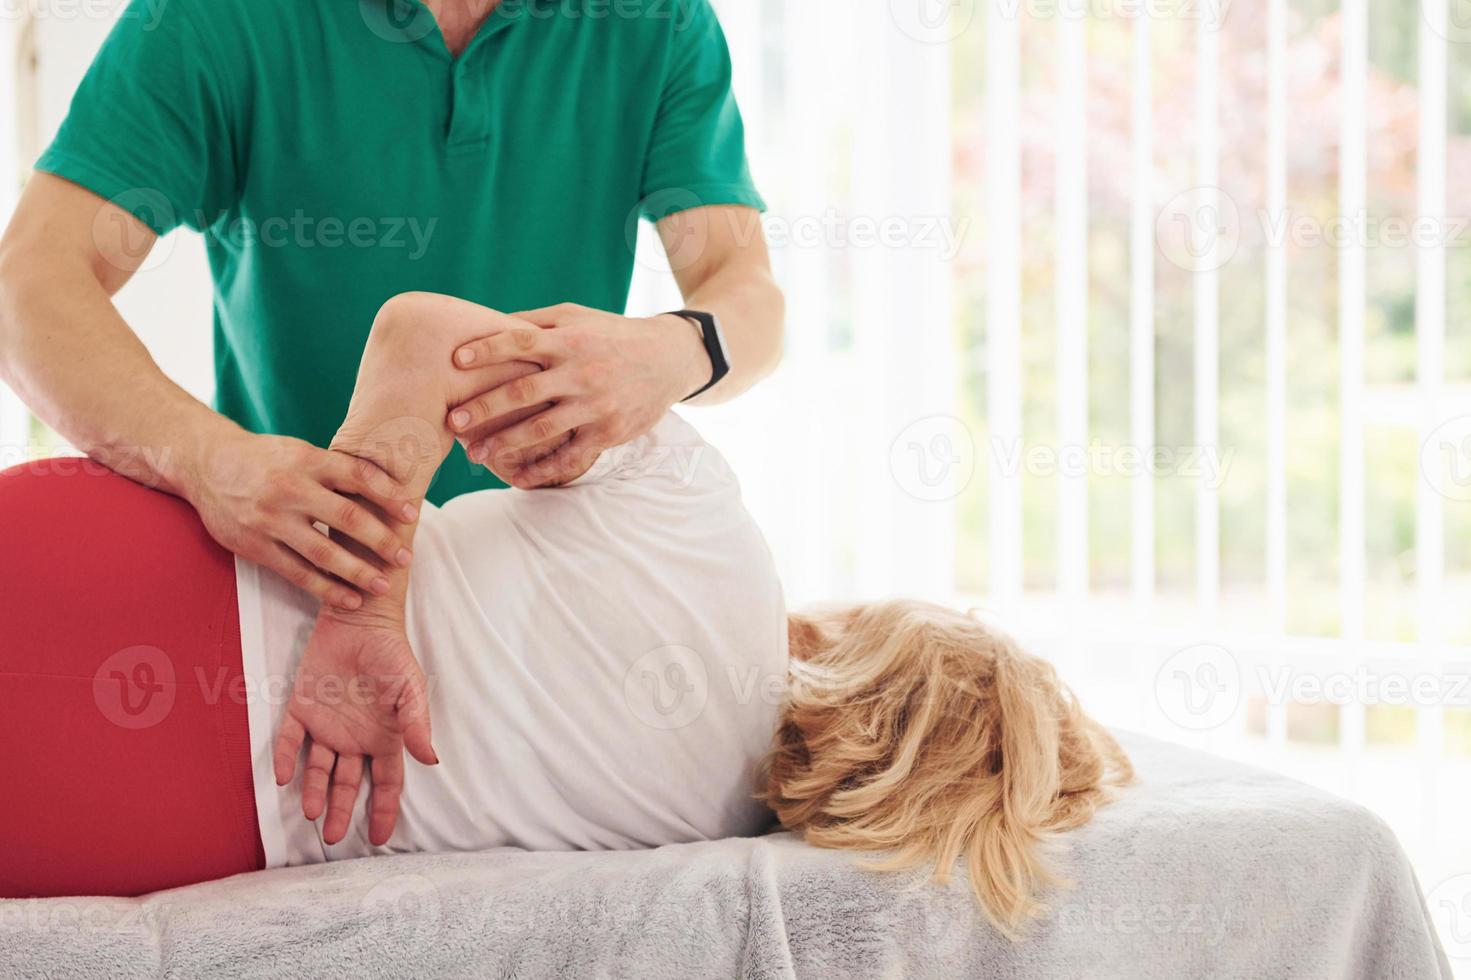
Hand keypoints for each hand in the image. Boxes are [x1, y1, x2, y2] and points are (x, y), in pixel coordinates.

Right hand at [183, 430, 417, 609]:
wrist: (205, 464)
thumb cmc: (265, 458)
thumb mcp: (300, 451)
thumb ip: (335, 470)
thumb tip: (389, 487)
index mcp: (307, 460)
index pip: (357, 476)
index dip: (388, 495)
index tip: (412, 513)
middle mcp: (290, 489)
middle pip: (345, 517)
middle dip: (381, 540)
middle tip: (406, 557)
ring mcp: (271, 520)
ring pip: (323, 552)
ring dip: (358, 572)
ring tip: (383, 585)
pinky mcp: (255, 546)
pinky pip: (297, 573)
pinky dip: (326, 589)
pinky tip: (350, 599)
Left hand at [272, 611, 437, 845]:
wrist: (360, 620)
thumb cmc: (391, 653)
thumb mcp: (410, 688)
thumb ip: (416, 724)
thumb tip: (430, 760)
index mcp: (384, 737)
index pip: (387, 782)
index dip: (385, 810)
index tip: (380, 838)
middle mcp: (355, 737)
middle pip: (349, 784)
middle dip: (342, 812)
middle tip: (334, 838)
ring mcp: (327, 725)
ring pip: (318, 769)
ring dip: (315, 792)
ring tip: (312, 815)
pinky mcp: (300, 708)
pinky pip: (289, 739)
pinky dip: (285, 758)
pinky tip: (283, 777)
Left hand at [444, 304, 709, 487]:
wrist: (669, 359)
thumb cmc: (612, 335)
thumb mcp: (578, 317)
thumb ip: (536, 322)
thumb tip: (488, 323)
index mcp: (570, 340)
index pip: (521, 342)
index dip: (488, 350)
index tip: (455, 359)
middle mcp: (581, 372)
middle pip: (524, 392)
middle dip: (485, 408)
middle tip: (453, 422)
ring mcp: (595, 405)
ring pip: (542, 429)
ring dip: (505, 443)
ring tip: (475, 455)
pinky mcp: (608, 432)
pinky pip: (570, 456)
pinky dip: (543, 470)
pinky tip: (518, 479)